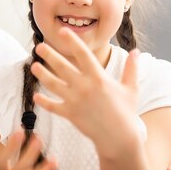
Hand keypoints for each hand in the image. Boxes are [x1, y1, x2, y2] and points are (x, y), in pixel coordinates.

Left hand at [31, 27, 141, 158]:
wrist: (119, 138)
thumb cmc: (126, 112)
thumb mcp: (130, 88)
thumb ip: (131, 69)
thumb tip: (136, 52)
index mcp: (98, 78)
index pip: (83, 54)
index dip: (72, 41)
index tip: (62, 31)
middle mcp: (84, 87)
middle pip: (63, 67)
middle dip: (49, 55)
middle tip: (39, 46)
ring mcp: (75, 100)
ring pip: (53, 84)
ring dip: (42, 75)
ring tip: (34, 66)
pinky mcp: (70, 114)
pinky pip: (53, 106)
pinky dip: (44, 101)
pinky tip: (36, 95)